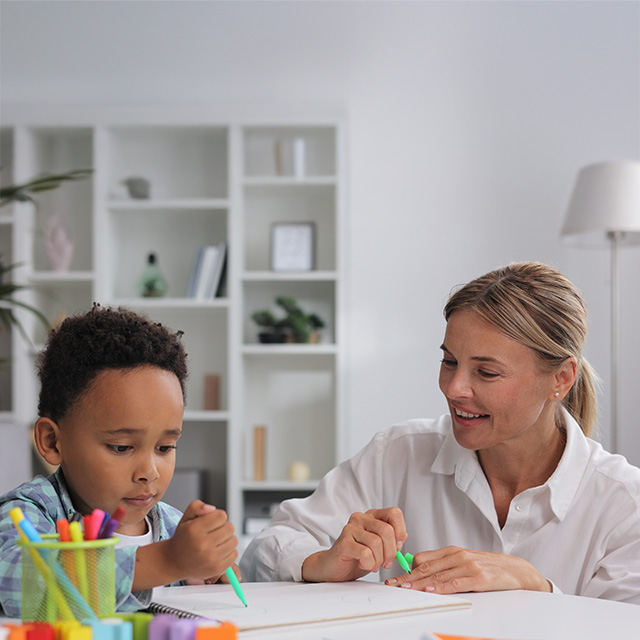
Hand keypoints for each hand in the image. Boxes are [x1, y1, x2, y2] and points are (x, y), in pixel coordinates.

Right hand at [165, 500, 237, 582]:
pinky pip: (234, 554)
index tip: (211, 522)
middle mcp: (202, 545)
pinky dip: (229, 552)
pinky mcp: (217, 569)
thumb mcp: (186, 517)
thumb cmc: (184, 537)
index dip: (218, 516)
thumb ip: (198, 506)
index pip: (222, 516)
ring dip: (227, 539)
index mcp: (194, 530)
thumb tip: (212, 509)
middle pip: (230, 528)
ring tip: (216, 542)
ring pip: (234, 541)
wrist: (174, 561)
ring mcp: (210, 559)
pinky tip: (218, 551)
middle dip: (224, 527)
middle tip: (214, 532)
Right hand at [302, 507, 406, 582]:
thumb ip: (391, 539)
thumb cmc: (357, 556)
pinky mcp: (344, 543)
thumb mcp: (379, 546)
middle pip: (387, 530)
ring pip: (376, 543)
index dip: (400, 531)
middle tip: (386, 563)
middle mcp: (361, 518)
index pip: (394, 513)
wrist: (334, 567)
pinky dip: (369, 564)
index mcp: (372, 516)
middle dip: (391, 552)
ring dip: (379, 560)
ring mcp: (350, 529)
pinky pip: (365, 553)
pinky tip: (363, 564)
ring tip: (373, 565)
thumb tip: (403, 536)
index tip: (398, 546)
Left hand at [385, 546, 551, 593]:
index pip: (423, 559)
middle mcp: (458, 556)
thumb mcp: (464, 561)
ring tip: (406, 589)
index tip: (395, 579)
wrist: (518, 569)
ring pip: (439, 575)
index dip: (407, 570)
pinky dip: (444, 587)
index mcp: (452, 551)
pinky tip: (433, 591)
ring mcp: (469, 566)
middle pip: (427, 568)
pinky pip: (458, 583)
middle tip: (394, 585)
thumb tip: (420, 569)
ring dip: (421, 583)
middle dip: (408, 578)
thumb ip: (444, 564)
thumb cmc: (489, 566)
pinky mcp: (480, 578)